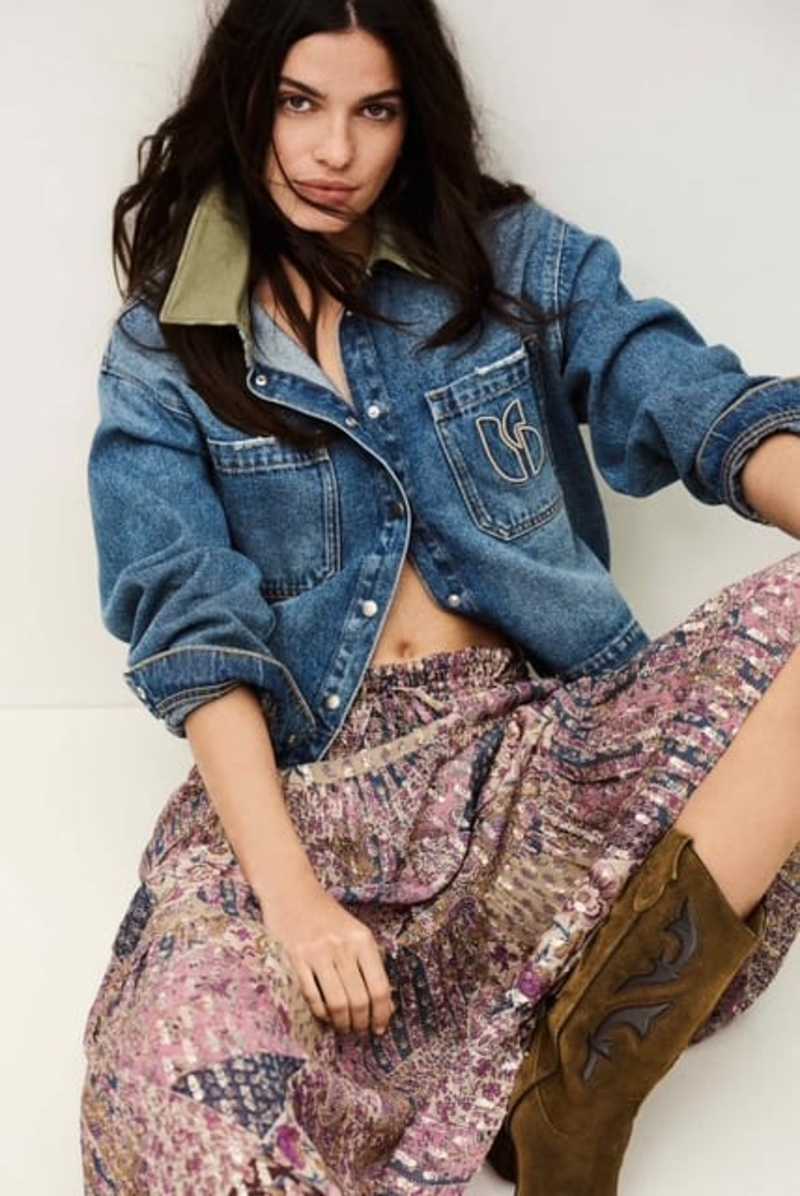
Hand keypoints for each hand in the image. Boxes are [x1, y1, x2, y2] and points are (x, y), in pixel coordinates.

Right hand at [260, 884, 396, 1035]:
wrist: (292, 893)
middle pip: (359, 1000)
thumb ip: (370, 964)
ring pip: (337, 1003)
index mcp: (362, 940)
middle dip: (361, 1023)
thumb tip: (386, 1004)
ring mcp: (317, 953)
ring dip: (342, 1023)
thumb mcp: (356, 933)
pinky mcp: (295, 959)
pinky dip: (320, 1013)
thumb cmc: (328, 916)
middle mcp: (342, 947)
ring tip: (343, 1027)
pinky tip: (325, 1016)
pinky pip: (312, 996)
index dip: (382, 1014)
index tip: (380, 1028)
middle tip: (360, 1031)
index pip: (379, 987)